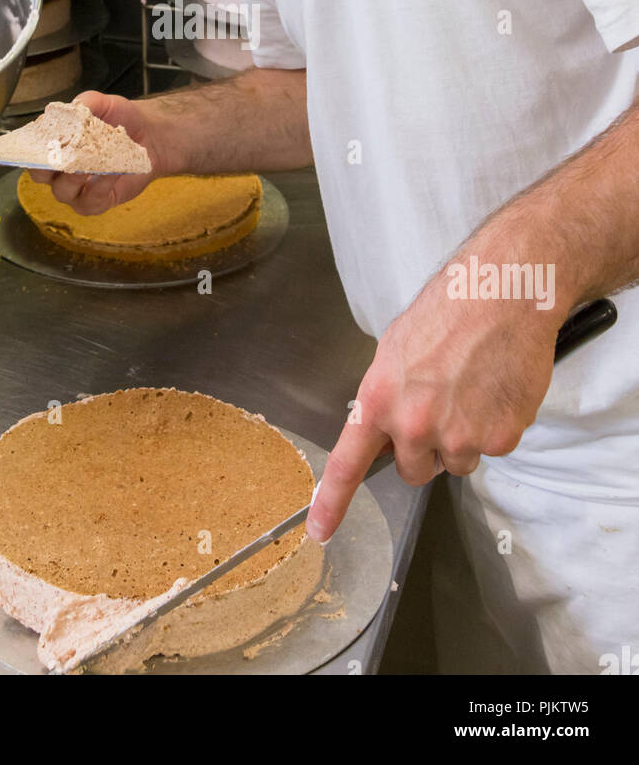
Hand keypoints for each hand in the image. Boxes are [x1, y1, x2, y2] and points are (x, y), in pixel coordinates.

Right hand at [29, 90, 168, 215]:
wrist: (149, 135)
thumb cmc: (119, 120)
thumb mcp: (102, 104)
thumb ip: (85, 103)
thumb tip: (71, 108)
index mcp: (54, 147)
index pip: (32, 150)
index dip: (31, 146)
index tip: (40, 138)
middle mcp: (59, 171)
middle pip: (40, 176)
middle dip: (45, 166)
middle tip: (56, 154)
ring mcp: (76, 190)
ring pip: (63, 191)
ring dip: (73, 178)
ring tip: (86, 164)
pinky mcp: (97, 202)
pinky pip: (91, 200)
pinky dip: (100, 186)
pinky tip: (111, 172)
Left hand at [306, 240, 566, 543]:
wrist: (503, 292)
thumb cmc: (449, 310)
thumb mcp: (396, 349)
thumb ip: (386, 397)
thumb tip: (383, 427)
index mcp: (379, 399)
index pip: (347, 462)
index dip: (332, 502)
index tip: (320, 531)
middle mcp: (414, 425)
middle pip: (412, 470)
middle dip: (423, 449)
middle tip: (440, 405)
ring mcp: (459, 435)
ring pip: (455, 463)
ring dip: (461, 439)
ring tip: (472, 389)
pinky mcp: (499, 438)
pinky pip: (491, 450)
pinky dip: (494, 427)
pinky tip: (495, 389)